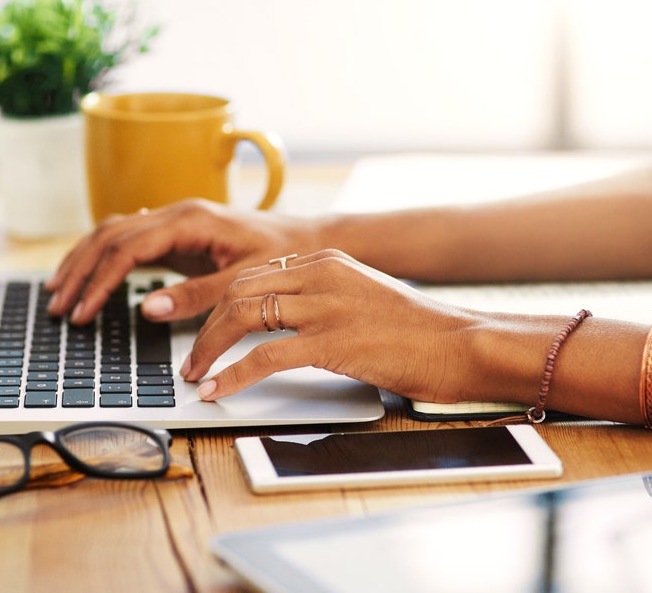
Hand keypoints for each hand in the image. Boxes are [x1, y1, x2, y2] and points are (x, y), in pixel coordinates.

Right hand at [46, 199, 319, 324]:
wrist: (308, 240)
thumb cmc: (283, 256)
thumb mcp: (243, 281)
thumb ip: (197, 295)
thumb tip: (149, 308)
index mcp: (190, 219)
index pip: (126, 248)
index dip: (99, 281)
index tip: (83, 312)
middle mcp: (176, 213)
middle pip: (109, 235)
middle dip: (79, 271)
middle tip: (58, 306)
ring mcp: (174, 220)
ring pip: (113, 232)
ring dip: (83, 260)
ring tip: (60, 292)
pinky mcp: (177, 234)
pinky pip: (128, 239)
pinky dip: (102, 257)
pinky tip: (88, 275)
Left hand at [182, 249, 482, 402]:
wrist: (461, 343)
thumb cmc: (418, 331)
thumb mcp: (362, 297)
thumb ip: (323, 299)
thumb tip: (280, 323)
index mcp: (326, 261)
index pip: (253, 274)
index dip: (218, 304)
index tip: (203, 329)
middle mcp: (321, 275)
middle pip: (239, 291)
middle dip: (205, 326)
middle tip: (190, 358)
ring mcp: (326, 306)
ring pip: (243, 316)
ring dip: (209, 349)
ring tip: (195, 375)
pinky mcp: (333, 341)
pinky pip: (265, 356)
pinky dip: (232, 374)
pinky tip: (218, 390)